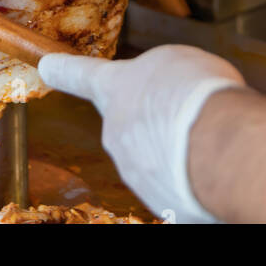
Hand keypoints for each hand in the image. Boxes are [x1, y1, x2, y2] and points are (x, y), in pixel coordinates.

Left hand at [37, 45, 245, 222]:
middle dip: (158, 121)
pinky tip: (216, 166)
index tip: (46, 66)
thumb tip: (168, 94)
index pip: (82, 75)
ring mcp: (135, 172)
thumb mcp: (176, 62)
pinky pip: (177, 185)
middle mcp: (116, 132)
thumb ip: (160, 78)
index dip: (64, 70)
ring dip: (179, 150)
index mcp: (116, 89)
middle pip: (131, 124)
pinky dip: (193, 178)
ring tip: (210, 139)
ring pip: (156, 157)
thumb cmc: (198, 94)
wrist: (219, 148)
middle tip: (193, 113)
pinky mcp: (159, 203)